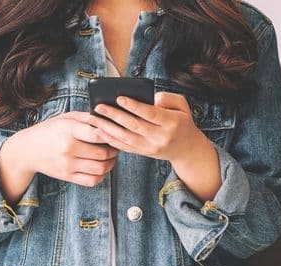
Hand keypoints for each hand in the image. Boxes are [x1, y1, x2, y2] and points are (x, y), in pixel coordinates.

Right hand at [0, 112, 118, 200]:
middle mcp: (68, 149)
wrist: (27, 150)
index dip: (111, 134)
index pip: (97, 134)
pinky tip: (101, 168)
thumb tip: (108, 119)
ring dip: (111, 163)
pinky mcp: (67, 176)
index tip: (115, 133)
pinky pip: (92, 181)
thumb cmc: (48, 131)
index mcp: (68, 130)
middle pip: (102, 153)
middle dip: (114, 150)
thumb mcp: (65, 118)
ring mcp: (67, 165)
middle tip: (116, 146)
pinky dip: (101, 176)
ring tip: (111, 157)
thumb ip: (86, 117)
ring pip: (100, 168)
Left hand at [87, 92, 221, 199]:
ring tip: (94, 118)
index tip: (119, 98)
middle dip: (114, 115)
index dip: (134, 106)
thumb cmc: (182, 121)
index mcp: (171, 123)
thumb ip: (167, 98)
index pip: (150, 114)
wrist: (186, 148)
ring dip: (107, 128)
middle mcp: (160, 137)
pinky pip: (124, 147)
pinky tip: (100, 131)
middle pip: (134, 126)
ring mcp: (150, 148)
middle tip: (99, 106)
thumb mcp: (182, 106)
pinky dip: (110, 139)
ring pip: (125, 138)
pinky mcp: (143, 153)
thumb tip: (149, 98)